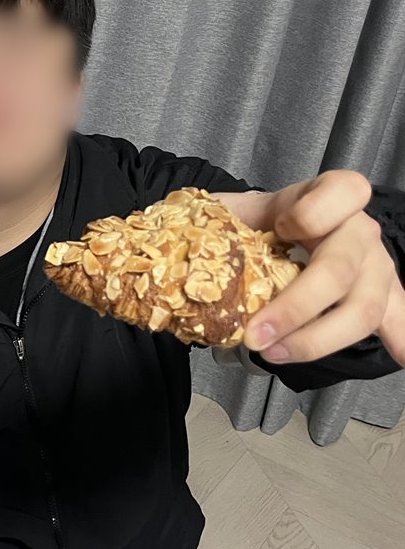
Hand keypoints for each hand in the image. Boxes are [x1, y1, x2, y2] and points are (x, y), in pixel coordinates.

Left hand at [219, 171, 404, 365]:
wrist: (271, 231)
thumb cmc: (251, 222)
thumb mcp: (230, 210)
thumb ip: (213, 220)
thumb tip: (166, 249)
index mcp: (325, 197)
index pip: (344, 191)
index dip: (316, 212)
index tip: (280, 231)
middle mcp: (357, 231)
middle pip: (342, 269)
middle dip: (296, 307)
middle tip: (254, 336)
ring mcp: (373, 266)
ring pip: (362, 307)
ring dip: (316, 340)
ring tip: (272, 355)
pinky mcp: (379, 297)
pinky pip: (397, 318)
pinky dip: (402, 339)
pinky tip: (402, 357)